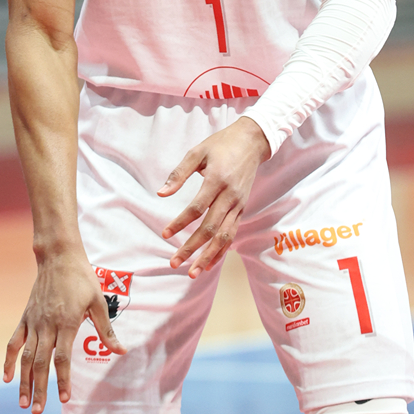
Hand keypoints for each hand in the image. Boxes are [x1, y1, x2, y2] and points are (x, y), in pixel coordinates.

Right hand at [3, 250, 124, 413]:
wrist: (58, 256)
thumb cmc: (82, 278)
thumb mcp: (98, 301)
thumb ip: (106, 329)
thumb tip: (121, 351)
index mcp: (67, 321)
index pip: (63, 357)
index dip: (64, 380)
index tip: (66, 399)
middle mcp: (47, 324)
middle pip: (41, 362)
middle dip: (39, 388)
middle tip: (38, 411)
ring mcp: (33, 321)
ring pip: (26, 356)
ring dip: (24, 380)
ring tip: (24, 403)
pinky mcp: (25, 317)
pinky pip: (14, 342)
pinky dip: (9, 360)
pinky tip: (7, 377)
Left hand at [158, 117, 270, 277]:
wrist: (252, 141)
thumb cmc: (220, 145)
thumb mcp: (197, 152)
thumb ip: (179, 174)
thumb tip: (161, 193)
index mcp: (217, 180)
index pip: (196, 209)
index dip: (180, 223)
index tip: (165, 234)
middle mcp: (230, 196)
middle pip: (210, 228)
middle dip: (192, 248)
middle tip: (174, 262)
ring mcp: (238, 204)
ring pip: (224, 237)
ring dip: (208, 256)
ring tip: (193, 272)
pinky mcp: (242, 208)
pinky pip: (232, 234)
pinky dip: (221, 251)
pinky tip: (210, 263)